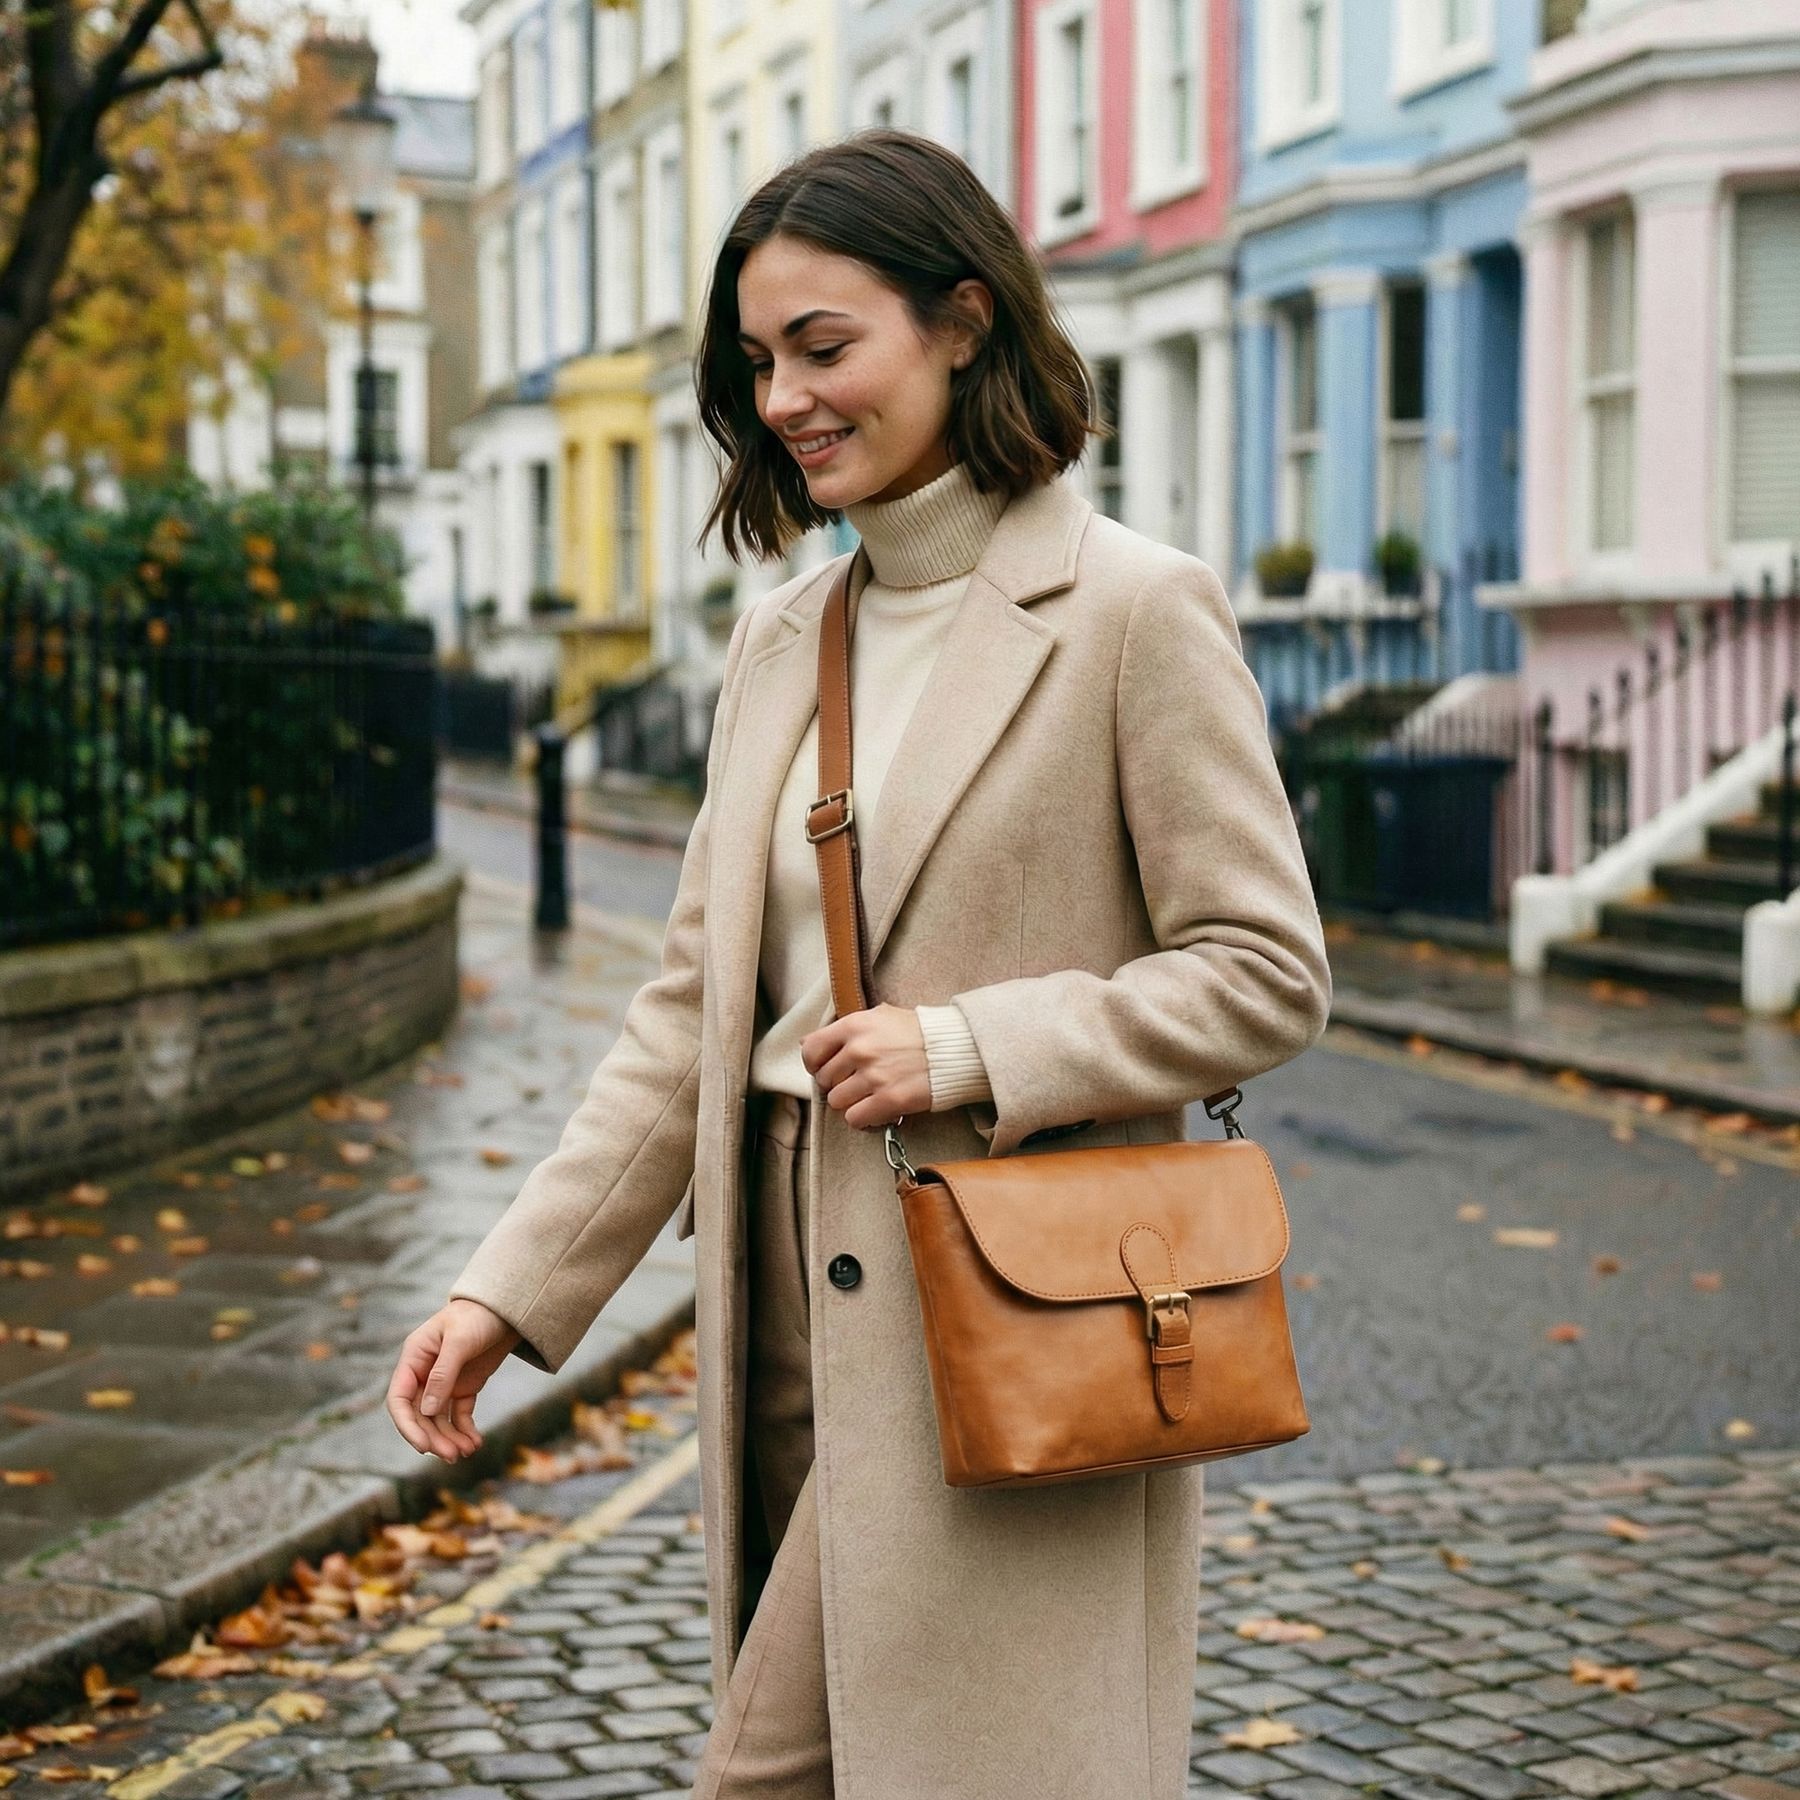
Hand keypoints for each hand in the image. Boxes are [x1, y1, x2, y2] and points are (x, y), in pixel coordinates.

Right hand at [387, 1298, 522, 1462]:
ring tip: (467, 1451)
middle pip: (420, 1415)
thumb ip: (442, 1374)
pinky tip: (475, 1443)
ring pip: (438, 1420)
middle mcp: (424, 1374)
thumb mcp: (460, 1341)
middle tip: (453, 1455)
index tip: (423, 1447)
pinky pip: (458, 1415)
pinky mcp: (464, 1387)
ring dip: (449, 1438)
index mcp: (414, 1358)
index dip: (407, 1425)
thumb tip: (426, 1411)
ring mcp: (444, 1382)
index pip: (399, 1399)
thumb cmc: (478, 1316)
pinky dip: (464, 1430)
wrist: (508, 1308)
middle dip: (433, 1437)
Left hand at [801, 1002, 931, 1129]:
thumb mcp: (880, 1016)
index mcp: (855, 1025)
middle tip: (856, 1083)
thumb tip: (807, 1042)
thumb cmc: (918, 1032)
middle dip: (837, 1083)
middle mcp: (860, 1050)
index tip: (822, 1069)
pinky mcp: (889, 1100)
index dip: (813, 1064)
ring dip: (850, 1102)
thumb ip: (846, 1028)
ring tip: (868, 1096)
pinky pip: (855, 1119)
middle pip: (824, 1079)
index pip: (811, 1049)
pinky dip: (863, 1118)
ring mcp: (874, 1076)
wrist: (954, 1049)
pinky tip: (875, 1110)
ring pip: (836, 1102)